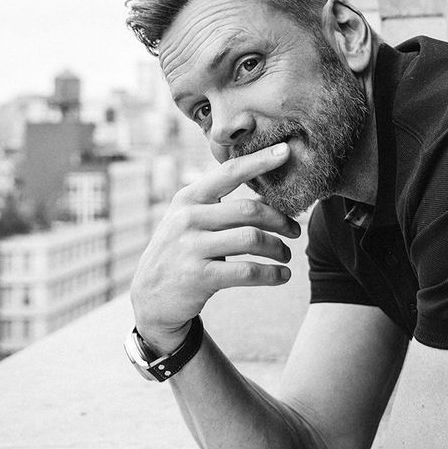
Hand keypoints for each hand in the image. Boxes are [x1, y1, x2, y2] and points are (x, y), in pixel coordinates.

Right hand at [130, 142, 300, 351]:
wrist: (151, 297)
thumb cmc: (182, 252)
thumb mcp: (192, 222)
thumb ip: (223, 208)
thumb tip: (270, 196)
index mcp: (188, 198)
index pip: (229, 172)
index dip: (260, 161)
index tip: (286, 151)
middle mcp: (187, 218)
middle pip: (249, 210)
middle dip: (280, 220)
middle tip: (295, 230)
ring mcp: (191, 247)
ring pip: (252, 239)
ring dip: (278, 248)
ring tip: (286, 255)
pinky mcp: (199, 277)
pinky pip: (247, 271)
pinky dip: (271, 274)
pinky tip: (282, 275)